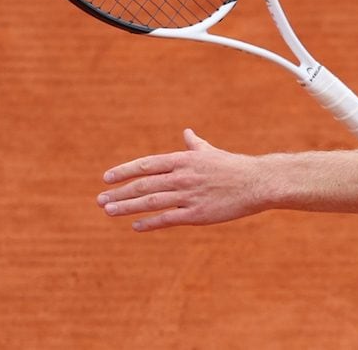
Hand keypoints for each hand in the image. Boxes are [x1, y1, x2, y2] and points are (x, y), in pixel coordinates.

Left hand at [97, 129, 266, 231]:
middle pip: (143, 185)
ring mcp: (188, 196)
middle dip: (119, 192)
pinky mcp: (196, 215)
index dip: (124, 171)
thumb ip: (195, 145)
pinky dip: (149, 222)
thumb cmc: (234, 167)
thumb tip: (187, 132)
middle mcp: (182, 176)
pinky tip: (136, 226)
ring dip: (126, 207)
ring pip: (150, 202)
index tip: (106, 178)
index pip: (146, 165)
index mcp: (184, 160)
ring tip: (109, 211)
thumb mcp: (211, 152)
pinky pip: (167, 219)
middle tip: (100, 200)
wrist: (257, 183)